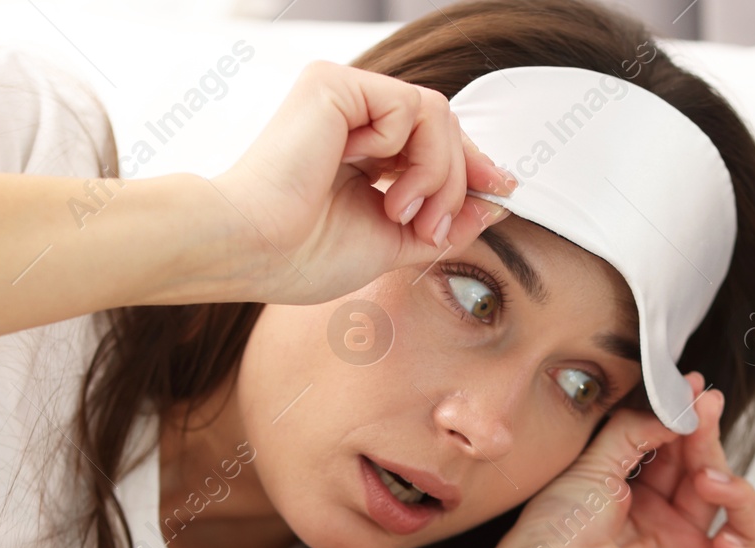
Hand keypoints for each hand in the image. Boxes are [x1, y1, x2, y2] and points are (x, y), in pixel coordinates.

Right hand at [208, 60, 516, 305]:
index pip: (433, 140)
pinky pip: (414, 106)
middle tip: (434, 229)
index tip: (502, 194)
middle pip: (444, 126)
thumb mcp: (393, 242)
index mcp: (358, 146)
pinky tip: (383, 189)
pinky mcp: (334, 84)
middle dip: (459, 181)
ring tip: (404, 214)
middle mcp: (350, 113)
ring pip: (437, 114)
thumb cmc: (301, 256)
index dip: (473, 166)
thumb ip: (442, 222)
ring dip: (440, 175)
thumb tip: (497, 205)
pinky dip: (416, 155)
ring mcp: (342, 95)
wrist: (252, 251)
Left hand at [444, 372, 754, 547]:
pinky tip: (724, 541)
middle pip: (718, 482)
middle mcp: (670, 535)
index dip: (696, 425)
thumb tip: (675, 407)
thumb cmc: (555, 534)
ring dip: (741, 493)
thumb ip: (635, 429)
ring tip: (709, 480)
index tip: (697, 390)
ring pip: (748, 527)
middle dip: (713, 444)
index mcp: (643, 505)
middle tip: (702, 415)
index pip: (688, 459)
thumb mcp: (594, 463)